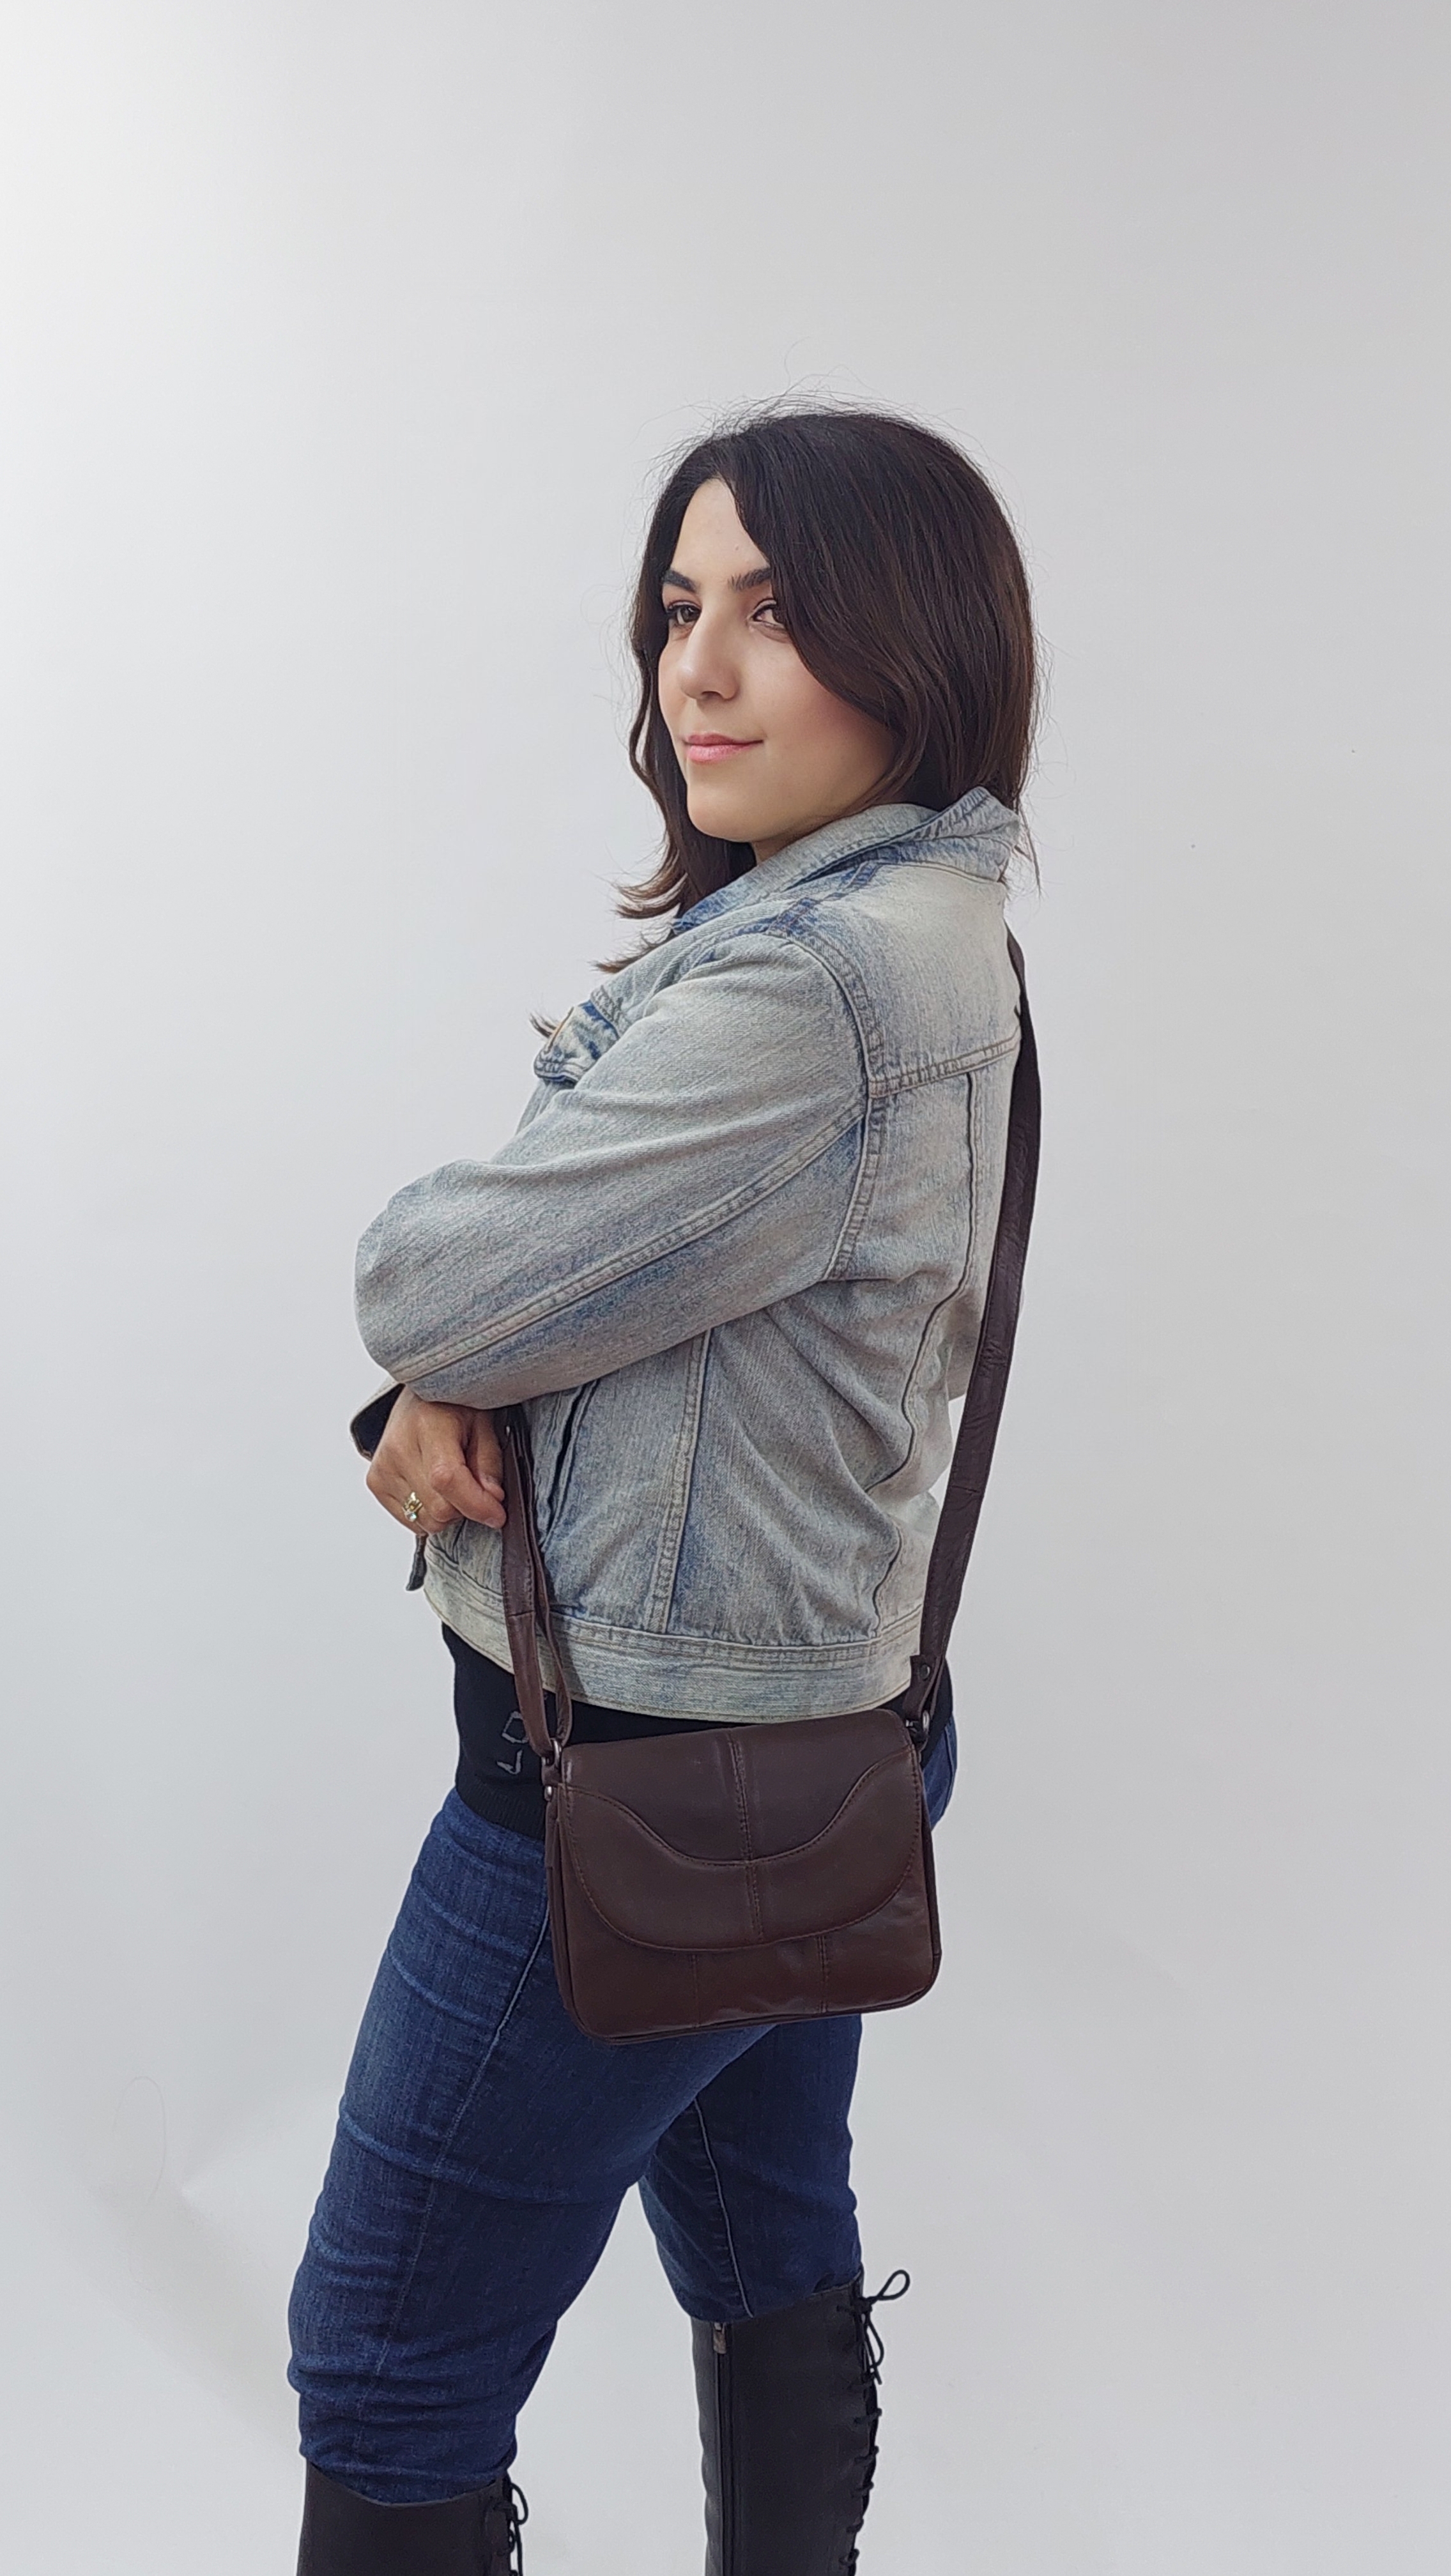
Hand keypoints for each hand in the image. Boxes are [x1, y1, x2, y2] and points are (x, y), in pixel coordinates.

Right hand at [366, 1388, 505, 1534]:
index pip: (447, 1478)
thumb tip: (492, 1498)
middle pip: (439, 1508)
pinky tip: (432, 1487)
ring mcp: (383, 1468)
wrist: (416, 1401)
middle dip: (466, 1507)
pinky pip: (412, 1523)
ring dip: (448, 1512)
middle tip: (473, 1484)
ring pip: (427, 1521)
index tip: (497, 1514)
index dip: (476, 1504)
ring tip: (450, 1481)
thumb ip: (489, 1462)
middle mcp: (398, 1447)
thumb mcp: (482, 1424)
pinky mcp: (375, 1483)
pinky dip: (430, 1514)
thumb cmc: (450, 1408)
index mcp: (427, 1424)